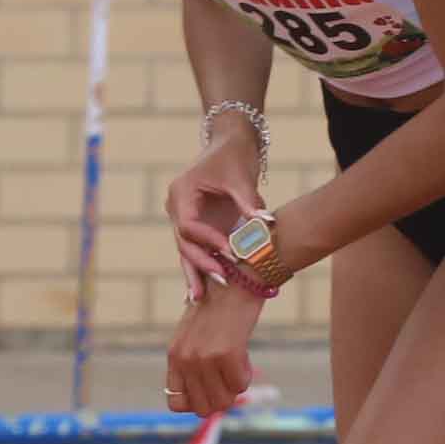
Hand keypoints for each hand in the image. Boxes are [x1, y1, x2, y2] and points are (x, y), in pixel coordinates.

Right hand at [163, 147, 264, 303]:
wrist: (230, 144)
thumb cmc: (234, 156)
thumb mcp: (241, 177)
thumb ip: (250, 203)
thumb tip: (266, 224)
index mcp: (181, 193)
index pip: (189, 225)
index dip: (209, 241)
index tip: (230, 252)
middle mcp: (177, 208)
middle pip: (184, 242)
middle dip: (201, 263)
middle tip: (221, 280)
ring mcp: (185, 218)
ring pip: (186, 250)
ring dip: (194, 273)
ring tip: (197, 299)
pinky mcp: (198, 225)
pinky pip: (196, 250)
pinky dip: (199, 268)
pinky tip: (198, 293)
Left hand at [166, 283, 263, 417]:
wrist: (236, 280)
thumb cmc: (219, 307)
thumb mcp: (194, 336)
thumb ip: (192, 363)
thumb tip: (204, 401)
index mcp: (174, 355)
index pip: (176, 403)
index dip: (197, 401)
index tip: (211, 388)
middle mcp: (185, 359)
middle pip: (203, 408)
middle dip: (221, 398)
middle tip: (229, 378)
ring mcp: (204, 358)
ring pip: (224, 400)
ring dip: (235, 388)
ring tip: (237, 365)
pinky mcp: (226, 353)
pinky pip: (241, 385)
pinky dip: (246, 374)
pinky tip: (244, 355)